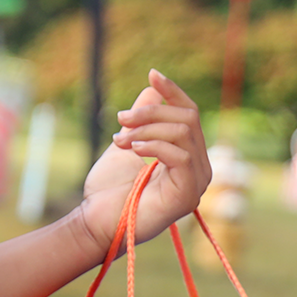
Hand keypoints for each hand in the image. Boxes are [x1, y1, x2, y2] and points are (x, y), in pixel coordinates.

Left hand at [75, 71, 211, 261]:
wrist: (97, 221)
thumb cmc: (110, 188)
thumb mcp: (126, 142)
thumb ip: (142, 119)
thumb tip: (153, 90)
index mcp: (187, 154)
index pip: (189, 113)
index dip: (173, 91)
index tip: (152, 74)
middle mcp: (199, 168)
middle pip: (187, 118)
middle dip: (150, 113)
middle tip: (120, 120)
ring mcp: (196, 183)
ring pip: (183, 132)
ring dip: (146, 129)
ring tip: (120, 139)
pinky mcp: (188, 195)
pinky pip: (180, 156)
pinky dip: (154, 146)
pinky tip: (133, 149)